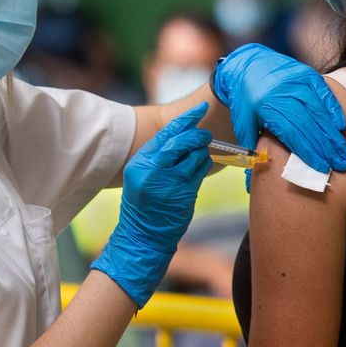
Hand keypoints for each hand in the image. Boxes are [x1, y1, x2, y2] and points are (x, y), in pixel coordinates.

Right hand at [93, 103, 213, 307]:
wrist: (142, 237)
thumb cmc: (143, 206)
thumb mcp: (142, 177)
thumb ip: (158, 157)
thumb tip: (183, 134)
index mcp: (141, 162)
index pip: (166, 133)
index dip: (186, 119)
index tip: (201, 109)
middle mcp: (153, 169)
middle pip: (183, 141)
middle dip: (198, 136)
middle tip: (204, 137)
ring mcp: (169, 182)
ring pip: (196, 156)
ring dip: (201, 155)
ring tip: (194, 163)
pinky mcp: (183, 194)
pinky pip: (200, 172)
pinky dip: (203, 168)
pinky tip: (197, 172)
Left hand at [212, 44, 345, 172]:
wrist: (248, 63)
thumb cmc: (245, 99)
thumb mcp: (242, 123)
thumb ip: (250, 149)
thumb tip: (249, 183)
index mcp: (266, 107)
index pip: (292, 133)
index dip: (309, 151)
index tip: (322, 166)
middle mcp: (283, 94)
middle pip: (310, 124)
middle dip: (327, 146)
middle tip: (342, 164)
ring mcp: (297, 82)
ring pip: (319, 111)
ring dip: (333, 133)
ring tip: (345, 151)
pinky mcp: (307, 75)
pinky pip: (324, 93)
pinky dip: (333, 109)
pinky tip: (341, 126)